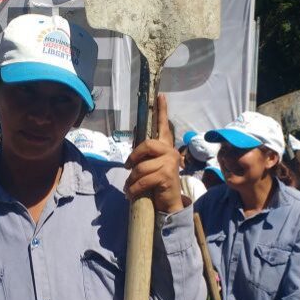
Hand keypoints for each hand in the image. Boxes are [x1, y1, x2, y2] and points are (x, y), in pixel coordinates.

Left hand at [124, 94, 184, 213]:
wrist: (168, 204)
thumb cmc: (157, 184)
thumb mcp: (149, 167)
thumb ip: (144, 157)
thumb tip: (132, 150)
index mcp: (166, 147)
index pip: (163, 126)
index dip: (162, 110)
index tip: (160, 95)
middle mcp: (171, 152)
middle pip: (147, 144)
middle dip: (133, 157)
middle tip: (128, 167)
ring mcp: (170, 163)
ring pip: (141, 166)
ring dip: (132, 180)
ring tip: (130, 187)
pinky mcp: (167, 176)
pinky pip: (143, 180)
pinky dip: (133, 189)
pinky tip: (131, 194)